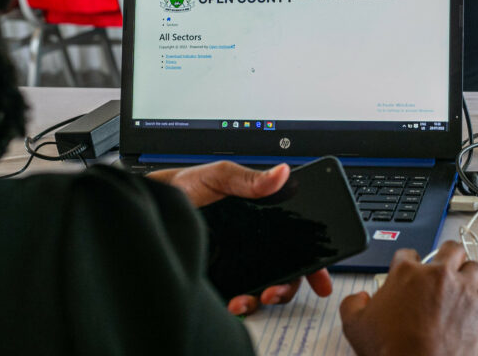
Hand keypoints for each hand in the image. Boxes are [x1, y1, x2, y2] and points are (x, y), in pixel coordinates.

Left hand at [147, 161, 332, 314]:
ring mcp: (237, 260)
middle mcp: (253, 241)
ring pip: (264, 286)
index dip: (313, 260)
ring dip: (267, 297)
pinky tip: (236, 302)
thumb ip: (249, 179)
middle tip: (278, 290)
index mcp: (262, 216)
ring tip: (257, 298)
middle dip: (290, 286)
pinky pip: (239, 294)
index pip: (295, 240)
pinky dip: (243, 303)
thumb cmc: (188, 185)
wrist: (157, 201)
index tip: (321, 278)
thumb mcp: (220, 176)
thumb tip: (282, 173)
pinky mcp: (220, 275)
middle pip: (286, 269)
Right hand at [339, 241, 477, 355]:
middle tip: (442, 266)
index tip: (409, 273)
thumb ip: (352, 303)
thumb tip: (360, 298)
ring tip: (460, 283)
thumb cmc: (392, 350)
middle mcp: (437, 276)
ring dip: (466, 273)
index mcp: (406, 273)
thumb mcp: (354, 324)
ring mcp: (462, 291)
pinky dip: (475, 301)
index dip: (407, 262)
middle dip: (447, 255)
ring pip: (474, 267)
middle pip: (451, 249)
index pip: (408, 253)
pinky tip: (466, 309)